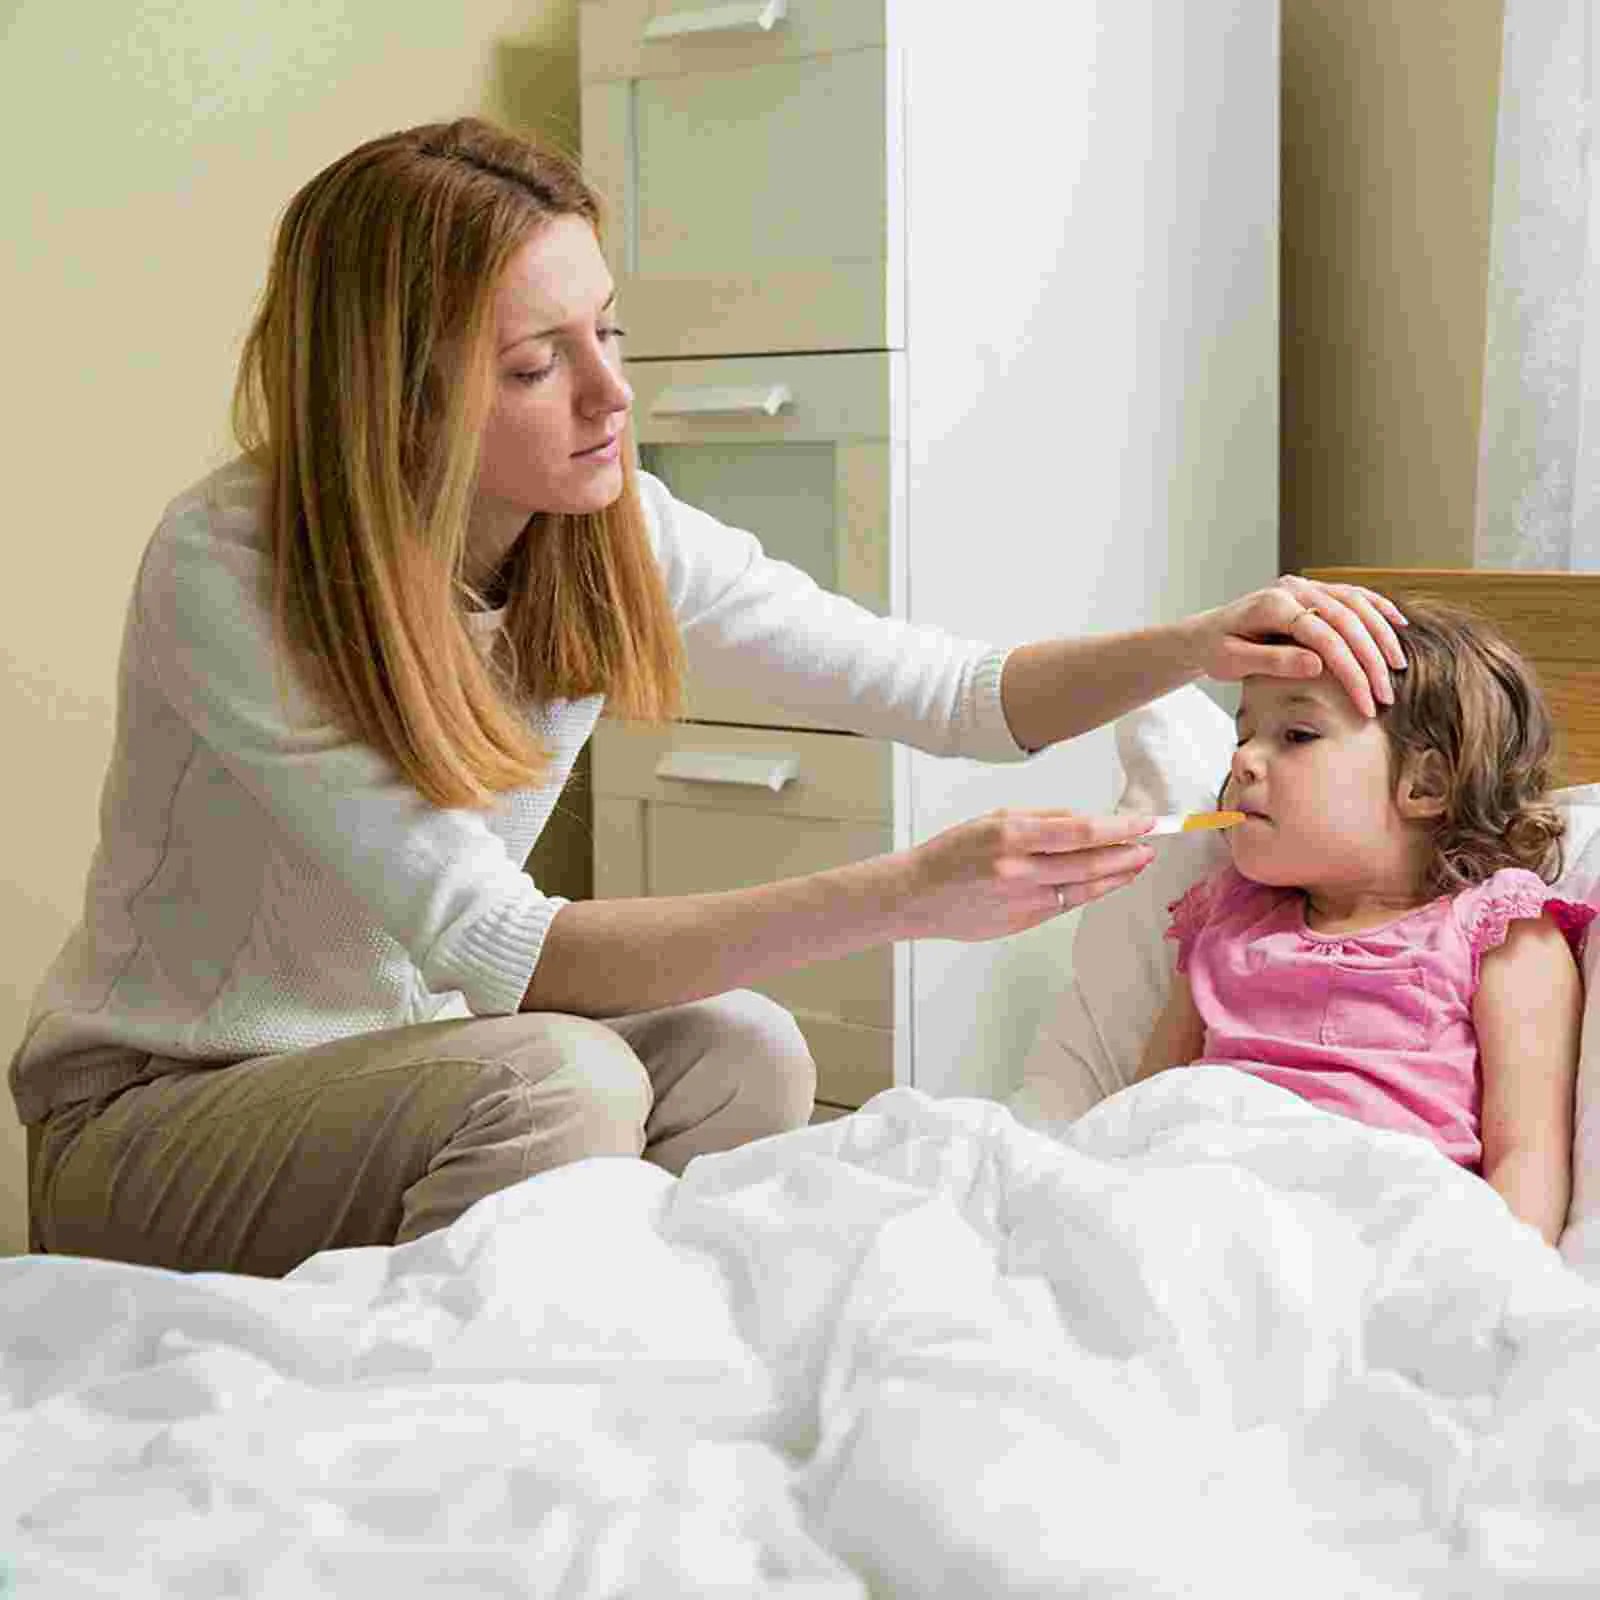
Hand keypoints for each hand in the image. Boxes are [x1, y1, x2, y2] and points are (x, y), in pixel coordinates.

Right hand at [897, 809, 1156, 941]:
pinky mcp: (1024, 922)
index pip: (1082, 830)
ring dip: (1118, 875)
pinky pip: (1067, 903)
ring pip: (1085, 887)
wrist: (916, 896)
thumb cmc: (951, 853)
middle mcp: (1020, 870)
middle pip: (1090, 861)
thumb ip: (1041, 818)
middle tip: (1151, 844)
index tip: (1145, 821)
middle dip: (1128, 852)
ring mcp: (1024, 900)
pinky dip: (1092, 891)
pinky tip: (1108, 881)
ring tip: (1139, 863)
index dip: (1121, 827)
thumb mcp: (993, 819)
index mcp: (1011, 836)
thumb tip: (1087, 820)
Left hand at [1188, 576, 1408, 716]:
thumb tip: (1317, 666)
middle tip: (1386, 696)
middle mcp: (1292, 589)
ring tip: (1398, 668)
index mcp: (1272, 606)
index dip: (1350, 671)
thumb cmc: (1216, 650)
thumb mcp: (1233, 662)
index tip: (1365, 703)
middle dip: (1371, 660)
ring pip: (1356, 603)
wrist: (1206, 632)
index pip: (1324, 638)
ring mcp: (1305, 586)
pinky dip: (1378, 607)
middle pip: (1347, 620)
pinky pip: (1353, 594)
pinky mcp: (1313, 590)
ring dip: (1381, 635)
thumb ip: (1273, 661)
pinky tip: (1398, 625)